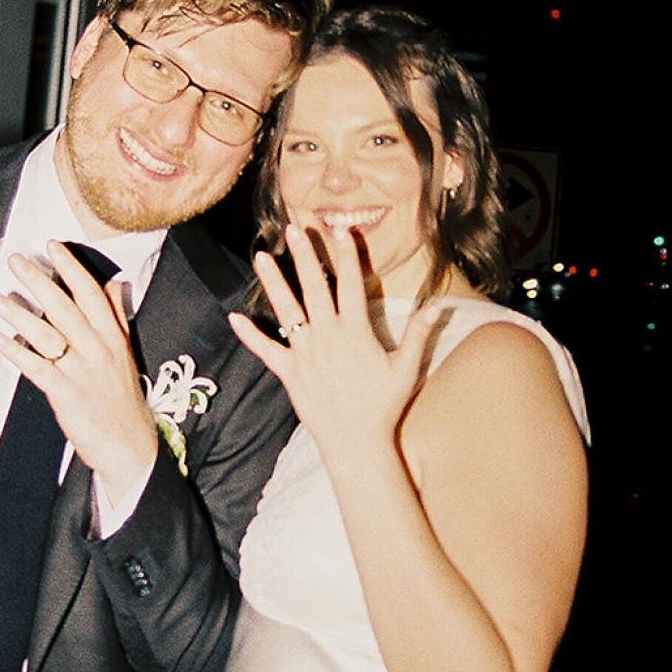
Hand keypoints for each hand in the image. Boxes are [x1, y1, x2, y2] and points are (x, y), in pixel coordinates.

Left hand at [0, 241, 158, 504]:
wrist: (129, 444)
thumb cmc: (122, 398)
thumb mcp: (126, 352)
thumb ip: (117, 316)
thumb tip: (114, 284)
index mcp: (112, 336)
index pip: (91, 293)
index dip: (71, 268)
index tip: (52, 246)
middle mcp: (97, 349)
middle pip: (64, 307)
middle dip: (38, 281)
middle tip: (15, 261)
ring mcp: (81, 371)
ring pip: (46, 334)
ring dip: (18, 313)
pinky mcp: (66, 394)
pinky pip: (37, 368)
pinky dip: (17, 352)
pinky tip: (0, 339)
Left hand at [229, 224, 441, 459]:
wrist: (356, 442)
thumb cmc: (383, 405)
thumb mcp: (406, 369)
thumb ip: (418, 334)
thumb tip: (437, 306)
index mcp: (355, 333)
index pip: (350, 285)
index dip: (346, 256)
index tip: (341, 230)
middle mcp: (327, 337)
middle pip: (314, 288)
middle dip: (305, 256)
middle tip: (295, 228)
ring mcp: (305, 354)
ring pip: (287, 311)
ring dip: (273, 282)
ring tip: (261, 256)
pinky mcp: (289, 373)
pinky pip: (267, 351)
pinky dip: (251, 335)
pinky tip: (234, 318)